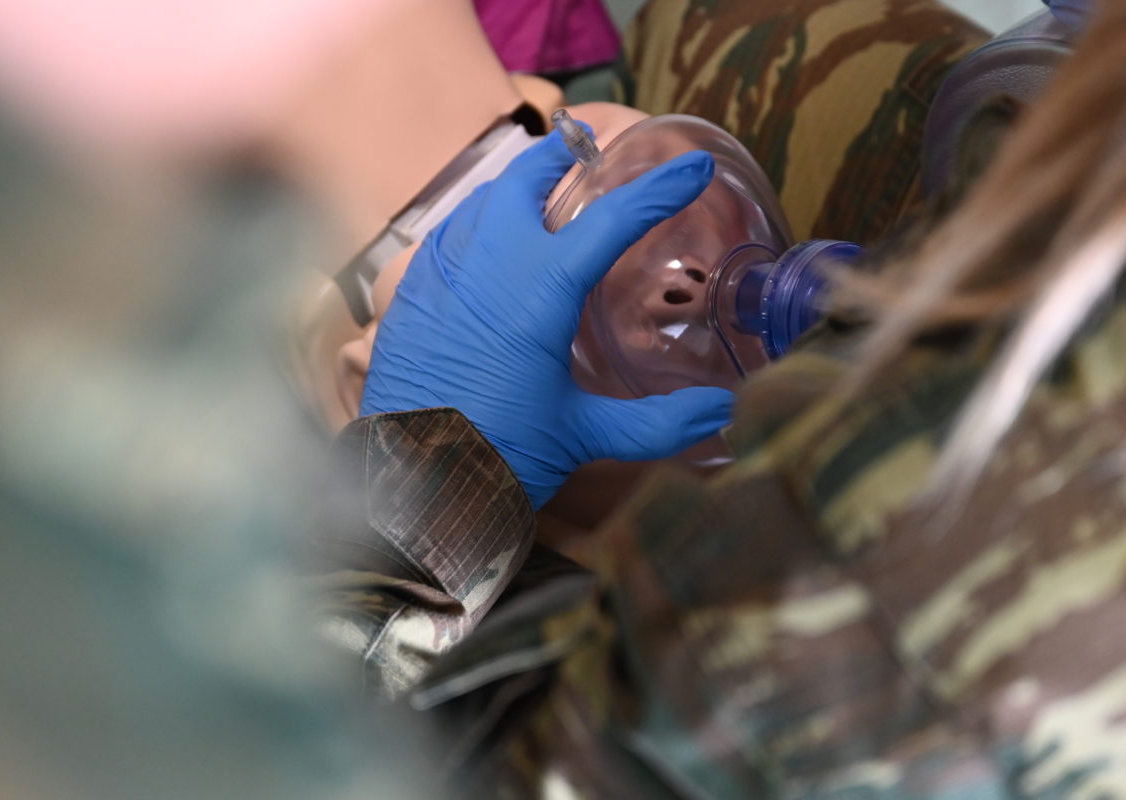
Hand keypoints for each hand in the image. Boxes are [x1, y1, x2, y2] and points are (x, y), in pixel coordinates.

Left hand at [361, 126, 733, 508]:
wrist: (406, 488)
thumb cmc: (496, 458)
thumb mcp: (582, 436)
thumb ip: (656, 423)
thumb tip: (721, 414)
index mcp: (539, 292)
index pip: (612, 219)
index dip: (660, 189)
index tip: (693, 167)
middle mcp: (486, 266)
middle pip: (528, 180)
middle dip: (565, 158)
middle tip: (592, 154)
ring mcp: (440, 275)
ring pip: (481, 202)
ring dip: (517, 188)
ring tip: (544, 194)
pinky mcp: (409, 297)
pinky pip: (446, 235)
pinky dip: (476, 222)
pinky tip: (487, 244)